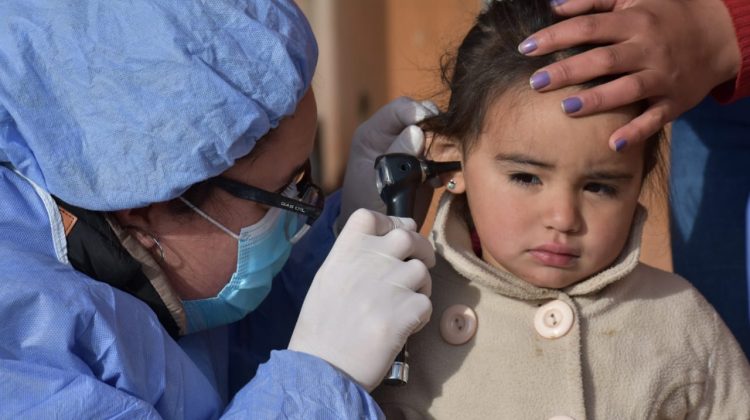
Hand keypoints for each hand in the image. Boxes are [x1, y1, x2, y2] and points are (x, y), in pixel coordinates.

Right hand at [288, 209, 434, 391]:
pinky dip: (419, 315)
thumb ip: (355, 259)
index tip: (395, 233)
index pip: (373, 216)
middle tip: (421, 261)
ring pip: (422, 271)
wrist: (323, 367)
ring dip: (420, 285)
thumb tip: (384, 248)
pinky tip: (404, 326)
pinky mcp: (408, 310)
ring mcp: (391, 284)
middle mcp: (370, 261)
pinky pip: (426, 303)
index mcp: (346, 251)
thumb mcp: (328, 280)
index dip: (390, 221)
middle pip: (408, 236)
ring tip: (405, 303)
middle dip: (420, 247)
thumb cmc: (321, 328)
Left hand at [339, 97, 437, 226]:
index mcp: (375, 133)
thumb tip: (417, 131)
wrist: (375, 227)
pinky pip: (445, 155)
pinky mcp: (426, 165)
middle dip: (435, 129)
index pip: (399, 109)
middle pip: (424, 117)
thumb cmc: (366, 203)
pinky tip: (442, 179)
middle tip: (441, 146)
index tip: (429, 120)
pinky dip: (448, 163)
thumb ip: (396, 154)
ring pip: (438, 134)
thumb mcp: (376, 178)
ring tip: (442, 164)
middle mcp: (395, 136)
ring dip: (445, 147)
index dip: (416, 111)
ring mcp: (412, 150)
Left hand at [520, 0, 740, 150]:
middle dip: (567, 71)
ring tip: (564, 108)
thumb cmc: (663, 15)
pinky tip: (612, 144)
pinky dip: (635, 132)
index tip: (526, 48)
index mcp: (635, 22)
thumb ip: (593, 1)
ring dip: (596, 100)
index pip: (588, 28)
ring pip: (626, 89)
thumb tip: (554, 6)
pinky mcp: (673, 102)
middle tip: (534, 82)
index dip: (556, 36)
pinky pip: (654, 119)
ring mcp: (662, 77)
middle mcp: (648, 49)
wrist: (718, 34)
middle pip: (603, 60)